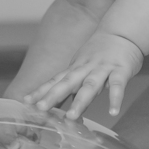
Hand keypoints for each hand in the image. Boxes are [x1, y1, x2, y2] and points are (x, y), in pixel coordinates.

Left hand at [23, 32, 144, 118]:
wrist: (122, 31)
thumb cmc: (101, 52)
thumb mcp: (82, 66)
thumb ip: (72, 84)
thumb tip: (58, 102)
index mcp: (75, 69)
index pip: (55, 81)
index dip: (41, 91)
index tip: (26, 102)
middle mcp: (86, 68)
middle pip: (67, 83)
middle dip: (53, 95)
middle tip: (40, 109)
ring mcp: (103, 69)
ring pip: (90, 85)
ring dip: (81, 101)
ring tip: (72, 117)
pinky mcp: (121, 71)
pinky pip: (117, 86)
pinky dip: (115, 99)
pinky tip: (113, 112)